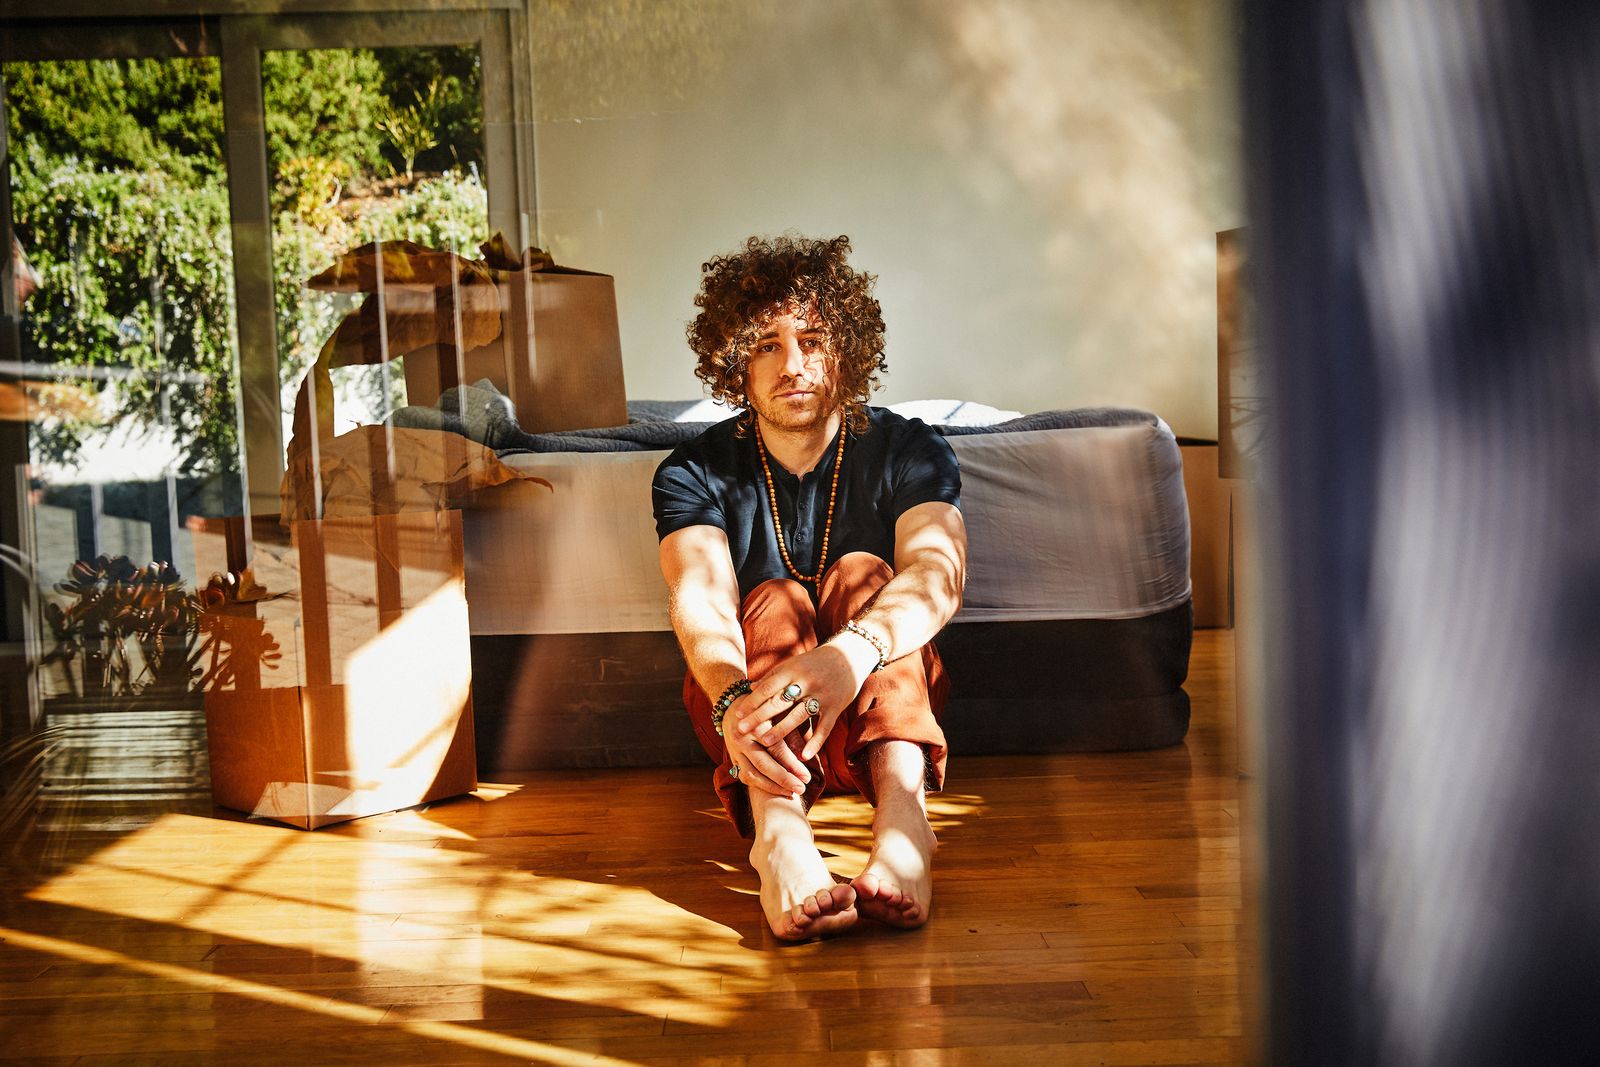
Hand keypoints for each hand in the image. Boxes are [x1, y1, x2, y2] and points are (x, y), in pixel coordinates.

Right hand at [724, 690, 812, 796]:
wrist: (733, 706)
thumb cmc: (764, 706)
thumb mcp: (779, 712)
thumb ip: (791, 732)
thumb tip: (805, 756)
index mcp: (755, 724)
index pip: (776, 749)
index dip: (792, 765)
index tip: (807, 777)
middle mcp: (741, 739)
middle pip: (763, 765)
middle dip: (783, 780)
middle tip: (801, 789)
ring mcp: (734, 750)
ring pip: (751, 775)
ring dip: (772, 787)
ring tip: (791, 793)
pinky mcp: (732, 758)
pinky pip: (744, 777)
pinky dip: (760, 786)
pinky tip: (775, 789)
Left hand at [732, 639, 874, 760]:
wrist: (850, 655)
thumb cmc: (816, 662)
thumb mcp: (794, 664)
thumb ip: (773, 676)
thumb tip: (749, 688)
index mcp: (792, 670)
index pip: (767, 688)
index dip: (751, 702)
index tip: (736, 715)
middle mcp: (806, 682)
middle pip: (778, 702)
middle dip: (758, 717)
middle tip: (741, 731)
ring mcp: (822, 695)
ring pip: (798, 715)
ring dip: (780, 730)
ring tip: (764, 742)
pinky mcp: (836, 707)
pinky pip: (824, 727)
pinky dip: (815, 742)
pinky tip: (804, 756)